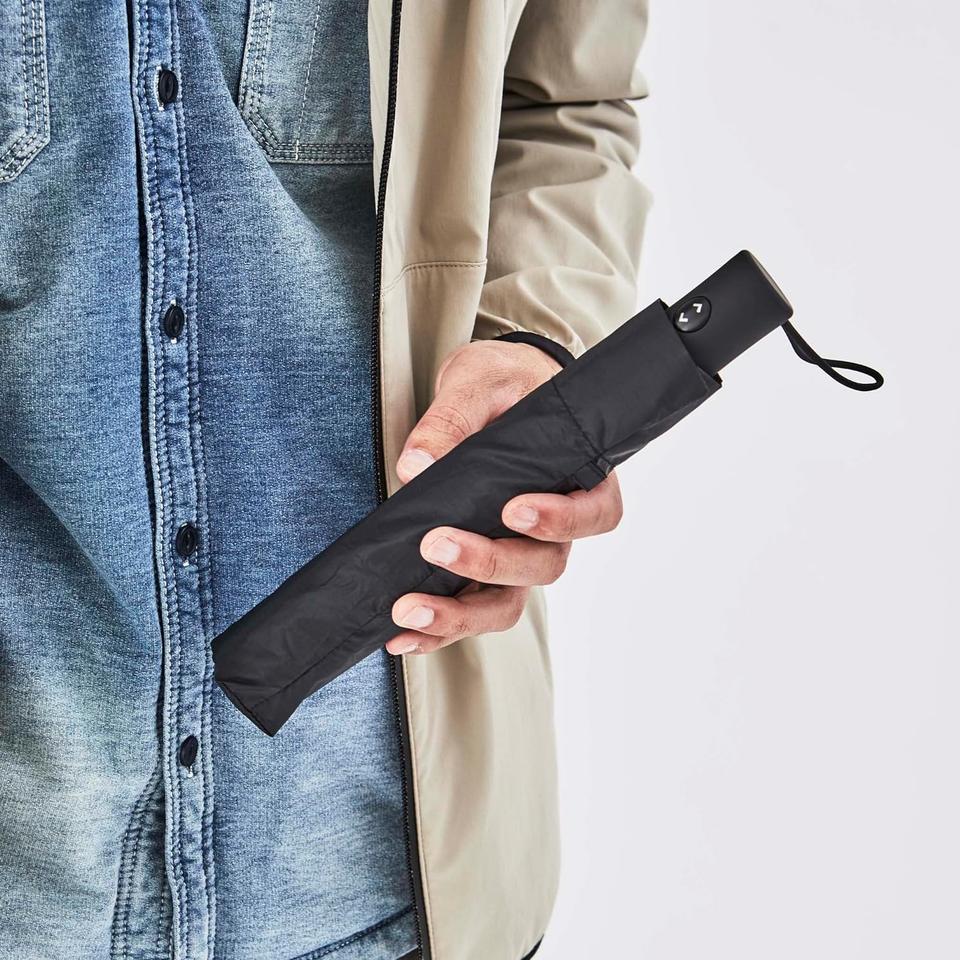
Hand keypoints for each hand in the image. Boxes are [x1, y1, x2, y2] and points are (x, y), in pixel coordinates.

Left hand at [385, 338, 622, 655]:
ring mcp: (518, 553)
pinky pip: (469, 610)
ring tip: (407, 610)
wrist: (490, 394)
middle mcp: (555, 525)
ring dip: (459, 614)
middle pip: (542, 566)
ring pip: (506, 603)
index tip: (513, 510)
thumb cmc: (502, 383)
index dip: (561, 521)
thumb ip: (454, 417)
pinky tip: (400, 634)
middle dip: (488, 563)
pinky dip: (437, 629)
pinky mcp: (481, 570)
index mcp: (578, 475)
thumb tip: (417, 464)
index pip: (595, 513)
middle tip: (436, 543)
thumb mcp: (479, 380)